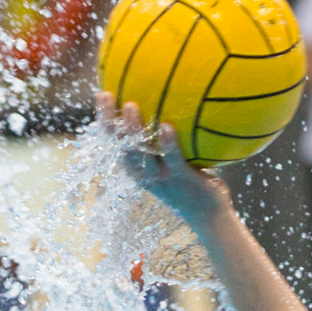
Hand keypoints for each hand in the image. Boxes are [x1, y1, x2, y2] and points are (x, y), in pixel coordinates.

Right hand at [95, 91, 229, 228]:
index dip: (105, 120)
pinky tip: (167, 126)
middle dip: (109, 122)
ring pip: (140, 153)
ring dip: (134, 130)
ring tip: (130, 106)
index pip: (115, 142)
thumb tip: (172, 103)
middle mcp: (144, 174)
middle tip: (105, 96)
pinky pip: (172, 160)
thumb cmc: (193, 182)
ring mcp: (162, 179)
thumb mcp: (174, 161)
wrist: (210, 216)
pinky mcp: (181, 180)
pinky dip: (168, 144)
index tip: (101, 94)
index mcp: (138, 169)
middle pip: (120, 146)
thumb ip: (167, 140)